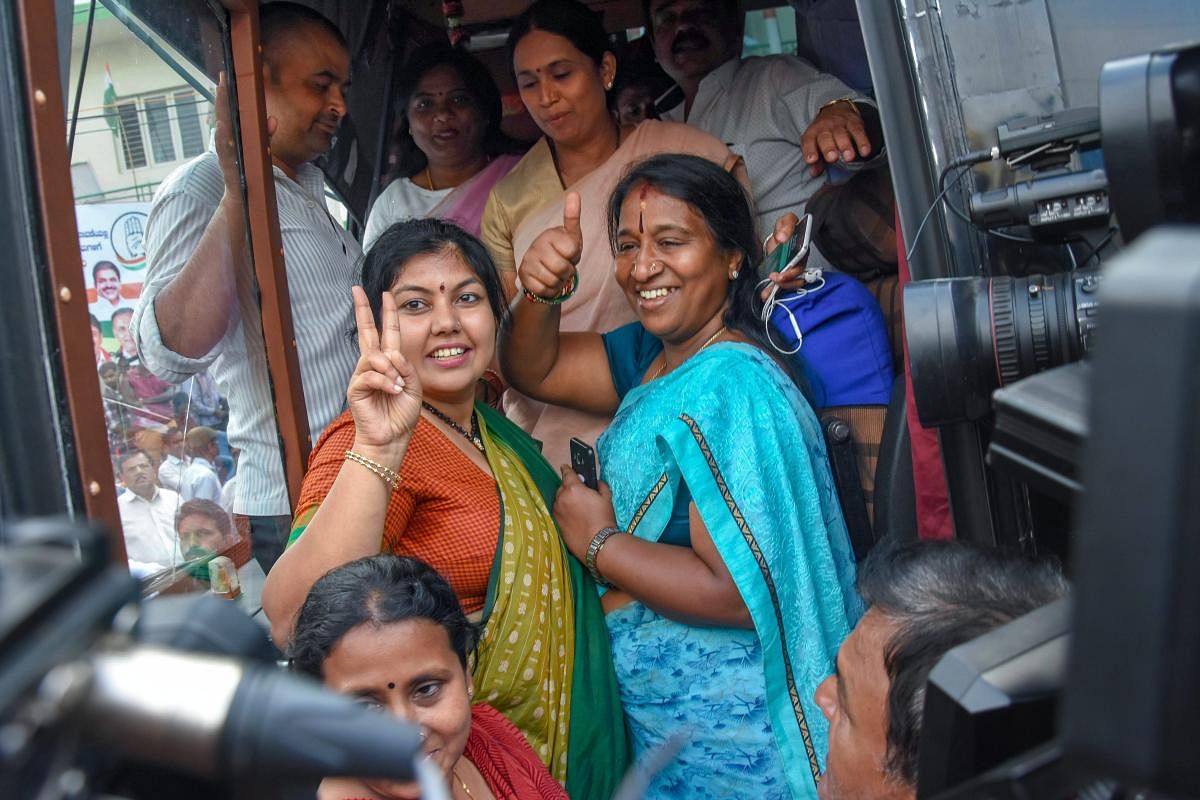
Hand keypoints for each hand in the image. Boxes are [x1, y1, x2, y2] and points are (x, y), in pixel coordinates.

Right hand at [214, 69, 276, 198]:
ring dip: (221, 112)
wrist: (241, 208)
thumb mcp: (259, 153)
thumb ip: (265, 136)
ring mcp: (227, 158)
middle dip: (222, 98)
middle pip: (223, 118)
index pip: (229, 114)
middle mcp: (226, 147)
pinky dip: (223, 138)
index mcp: (232, 141)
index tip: (226, 76)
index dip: (227, 96)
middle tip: (222, 78)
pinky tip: (223, 125)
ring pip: (222, 132)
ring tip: (220, 93)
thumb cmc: (249, 178)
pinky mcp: (230, 171)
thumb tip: (273, 118)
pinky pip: (226, 152)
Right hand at [347, 286, 421, 463]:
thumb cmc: (402, 414)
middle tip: (356, 290)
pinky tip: (393, 391)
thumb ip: (406, 367)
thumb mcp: (413, 386)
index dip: (385, 313)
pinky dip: (385, 382)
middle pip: (366, 332)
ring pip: (373, 356)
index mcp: (389, 362)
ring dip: (390, 369)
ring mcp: (362, 375)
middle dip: (362, 310)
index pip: (386, 332)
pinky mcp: (355, 388)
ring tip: (399, 385)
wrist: (392, 438)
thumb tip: (392, 355)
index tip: (384, 293)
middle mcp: (372, 365)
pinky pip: (370, 375)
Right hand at [517, 192, 582, 298]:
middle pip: (562, 268)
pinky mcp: (523, 276)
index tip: (569, 252)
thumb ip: (572, 216)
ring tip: (555, 273)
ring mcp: (528, 261)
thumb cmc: (562, 250)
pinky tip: (547, 282)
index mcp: (549, 234)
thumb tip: (574, 194)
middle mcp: (536, 246)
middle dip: (568, 272)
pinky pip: (543, 290)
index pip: (572, 250)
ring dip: (559, 282)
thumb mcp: (572, 235)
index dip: (574, 255)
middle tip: (564, 266)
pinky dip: (549, 291)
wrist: (544, 267)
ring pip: (553, 281)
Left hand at [553, 465, 616, 560]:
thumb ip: (600, 485)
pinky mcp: (556, 523)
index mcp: (573, 488)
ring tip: (577, 506)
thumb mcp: (606, 497)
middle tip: (579, 492)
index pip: (567, 473)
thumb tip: (597, 482)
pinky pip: (559, 512)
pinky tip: (574, 516)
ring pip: (559, 500)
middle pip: (562, 487)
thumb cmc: (603, 518)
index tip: (566, 467)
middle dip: (569, 487)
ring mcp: (557, 511)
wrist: (597, 542)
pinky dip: (564, 511)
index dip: (567, 469)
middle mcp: (561, 498)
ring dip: (565, 499)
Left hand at [759, 212, 808, 298]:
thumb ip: (785, 226)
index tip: (782, 273)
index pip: (802, 261)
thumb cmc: (785, 229)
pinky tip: (766, 293)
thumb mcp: (785, 222)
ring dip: (782, 288)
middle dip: (787, 280)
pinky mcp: (786, 274)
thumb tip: (782, 238)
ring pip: (793, 282)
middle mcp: (800, 260)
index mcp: (802, 247)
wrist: (779, 236)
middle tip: (775, 279)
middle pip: (798, 275)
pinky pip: (784, 284)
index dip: (793, 269)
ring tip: (768, 291)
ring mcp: (794, 268)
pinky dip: (774, 290)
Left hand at [801, 101, 870, 176]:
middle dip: (829, 148)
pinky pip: (858, 131)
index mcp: (812, 133)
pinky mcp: (854, 122)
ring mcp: (839, 123)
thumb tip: (815, 173)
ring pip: (842, 134)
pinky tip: (865, 152)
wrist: (836, 110)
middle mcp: (824, 127)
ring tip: (849, 157)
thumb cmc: (824, 133)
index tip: (811, 160)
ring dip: (846, 146)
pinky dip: (862, 142)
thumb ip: (816, 161)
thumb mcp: (816, 145)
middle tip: (832, 158)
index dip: (809, 150)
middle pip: (825, 137)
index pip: (808, 141)